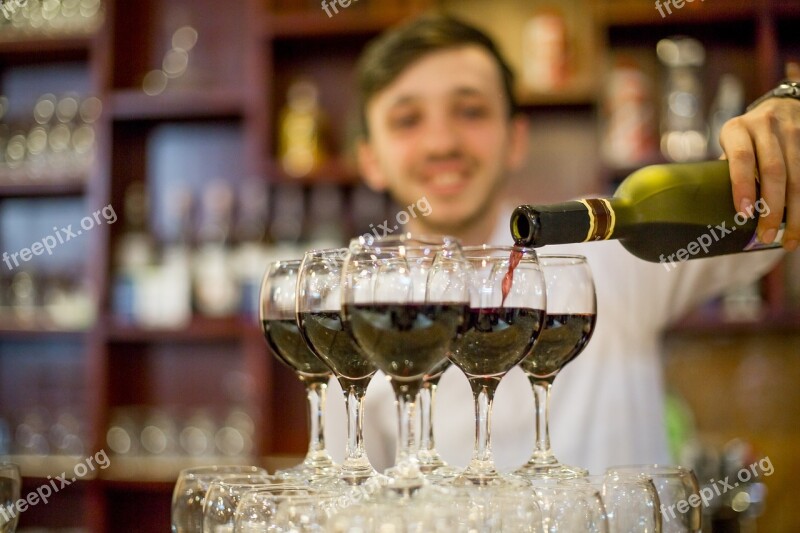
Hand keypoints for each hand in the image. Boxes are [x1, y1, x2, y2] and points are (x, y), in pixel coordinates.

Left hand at [720, 97, 799, 251]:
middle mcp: (766, 126)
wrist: (784, 106)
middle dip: (772, 209)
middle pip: (774, 171)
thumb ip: (726, 170)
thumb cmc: (747, 137)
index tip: (745, 213)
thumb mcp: (732, 144)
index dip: (742, 186)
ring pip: (798, 177)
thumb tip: (712, 214)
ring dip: (796, 213)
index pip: (741, 158)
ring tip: (789, 241)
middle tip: (766, 236)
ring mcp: (793, 132)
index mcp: (738, 129)